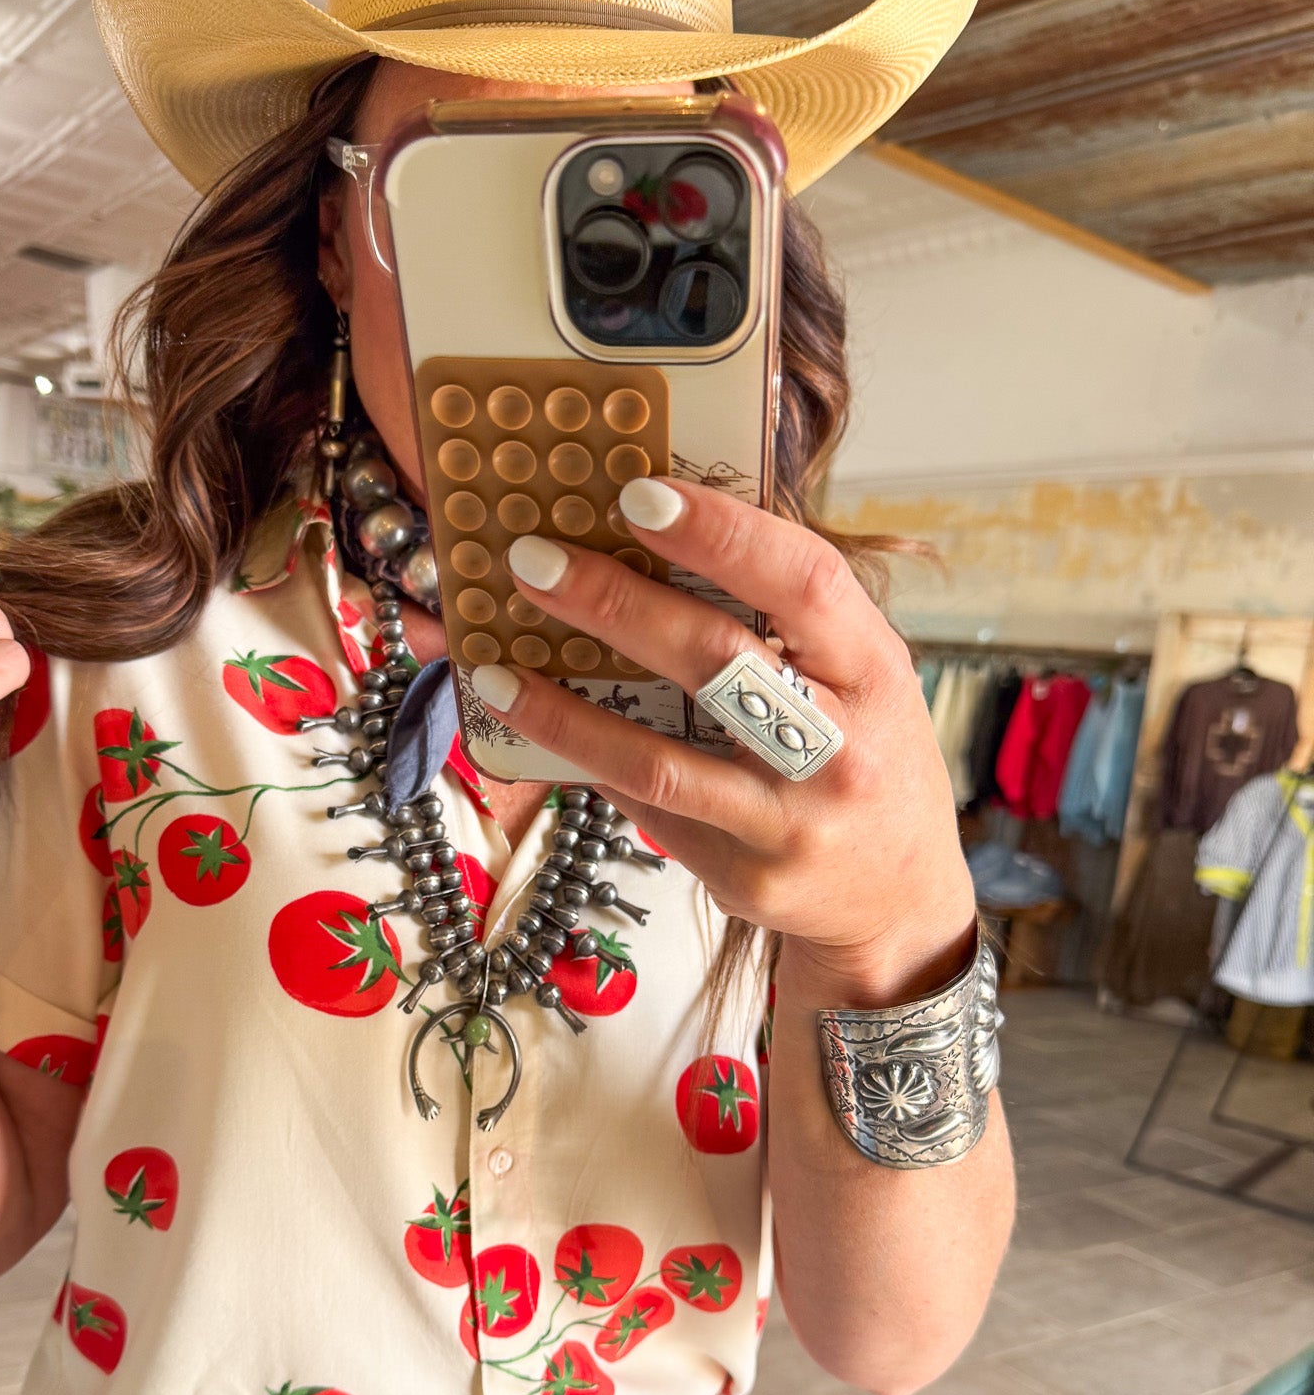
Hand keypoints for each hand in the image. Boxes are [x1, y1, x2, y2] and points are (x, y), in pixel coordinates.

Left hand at [467, 478, 976, 1008]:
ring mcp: (789, 821)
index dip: (720, 532)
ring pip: (658, 758)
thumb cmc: (867, 756)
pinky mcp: (744, 876)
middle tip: (533, 561)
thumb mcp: (862, 676)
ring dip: (562, 711)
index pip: (804, 581)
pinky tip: (537, 733)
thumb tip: (664, 539)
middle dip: (612, 602)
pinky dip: (589, 766)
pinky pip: (649, 810)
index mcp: (873, 671)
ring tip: (494, 672)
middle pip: (714, 660)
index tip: (638, 495)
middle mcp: (840, 748)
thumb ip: (791, 619)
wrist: (900, 900)